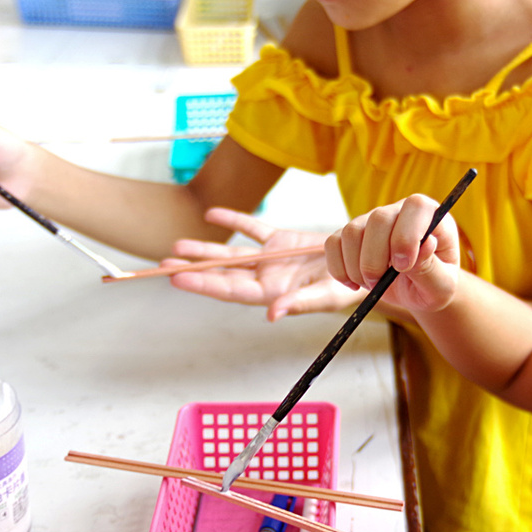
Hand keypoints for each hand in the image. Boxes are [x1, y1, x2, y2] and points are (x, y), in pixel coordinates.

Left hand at [164, 207, 359, 320]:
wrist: (368, 265)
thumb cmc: (350, 287)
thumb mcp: (326, 297)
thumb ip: (298, 304)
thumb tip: (271, 316)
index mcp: (272, 294)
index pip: (230, 290)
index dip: (203, 284)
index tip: (177, 279)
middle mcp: (266, 278)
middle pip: (223, 274)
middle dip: (195, 270)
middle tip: (163, 265)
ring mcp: (271, 259)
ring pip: (232, 254)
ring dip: (206, 250)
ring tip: (177, 246)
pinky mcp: (281, 240)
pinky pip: (253, 229)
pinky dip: (234, 222)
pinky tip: (212, 215)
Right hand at [325, 195, 461, 314]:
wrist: (417, 291)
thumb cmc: (434, 285)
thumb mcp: (442, 285)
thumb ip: (433, 266)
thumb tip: (426, 244)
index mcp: (430, 216)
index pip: (416, 207)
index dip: (406, 236)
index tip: (403, 267)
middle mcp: (399, 211)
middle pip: (378, 219)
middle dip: (375, 258)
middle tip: (380, 283)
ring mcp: (373, 220)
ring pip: (352, 231)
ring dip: (356, 266)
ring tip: (371, 284)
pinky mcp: (352, 234)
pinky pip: (333, 243)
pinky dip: (339, 268)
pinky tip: (354, 283)